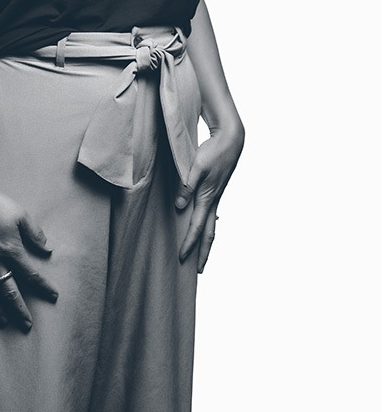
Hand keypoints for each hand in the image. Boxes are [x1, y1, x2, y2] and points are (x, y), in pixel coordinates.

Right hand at [0, 186, 57, 331]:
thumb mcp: (20, 215)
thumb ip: (34, 233)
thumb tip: (47, 249)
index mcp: (11, 250)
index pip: (31, 275)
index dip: (43, 287)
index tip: (53, 296)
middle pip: (10, 292)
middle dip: (20, 310)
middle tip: (27, 325)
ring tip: (4, 322)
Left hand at [175, 124, 243, 272]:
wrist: (231, 140)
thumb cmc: (213, 151)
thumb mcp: (197, 167)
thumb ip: (187, 186)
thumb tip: (179, 206)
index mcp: (208, 197)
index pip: (197, 227)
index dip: (189, 243)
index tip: (182, 258)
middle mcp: (214, 200)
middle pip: (209, 233)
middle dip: (204, 253)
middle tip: (198, 270)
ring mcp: (217, 196)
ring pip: (212, 225)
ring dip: (206, 241)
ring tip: (201, 254)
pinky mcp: (217, 190)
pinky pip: (212, 214)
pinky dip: (209, 225)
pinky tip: (206, 225)